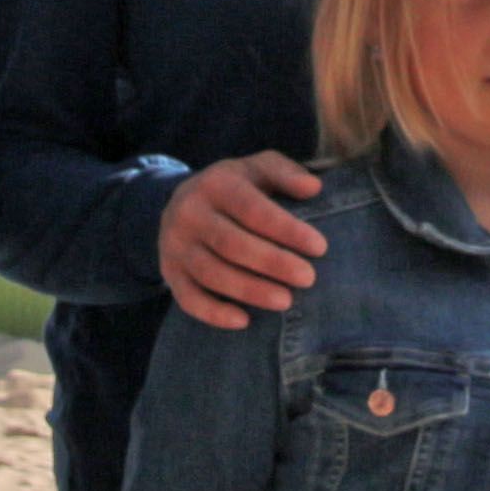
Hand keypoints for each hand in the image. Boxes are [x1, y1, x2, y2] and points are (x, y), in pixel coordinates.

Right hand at [159, 153, 326, 330]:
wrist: (180, 203)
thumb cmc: (235, 189)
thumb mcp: (258, 169)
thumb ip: (286, 173)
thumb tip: (314, 187)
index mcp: (216, 184)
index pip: (252, 208)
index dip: (286, 229)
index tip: (320, 247)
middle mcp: (189, 213)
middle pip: (231, 243)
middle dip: (272, 263)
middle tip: (308, 278)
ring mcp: (175, 245)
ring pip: (211, 273)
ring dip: (250, 291)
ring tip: (285, 301)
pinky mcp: (169, 273)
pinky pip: (188, 299)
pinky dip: (214, 313)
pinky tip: (244, 321)